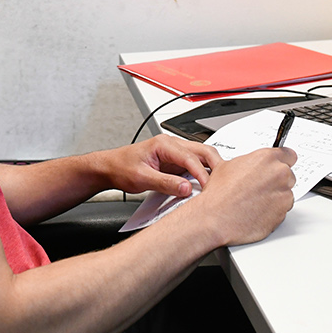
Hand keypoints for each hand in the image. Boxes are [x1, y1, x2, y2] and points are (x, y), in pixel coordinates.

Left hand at [101, 135, 221, 197]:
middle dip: (214, 166)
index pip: (190, 157)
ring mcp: (174, 153)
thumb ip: (165, 183)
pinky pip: (193, 165)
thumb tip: (186, 188)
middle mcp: (171, 145)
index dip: (201, 173)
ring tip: (217, 185)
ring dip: (210, 169)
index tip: (207, 187)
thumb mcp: (142, 178)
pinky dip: (202, 174)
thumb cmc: (121, 168)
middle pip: (202, 151)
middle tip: (222, 183)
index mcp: (163, 144)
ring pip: (200, 157)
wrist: (109, 168)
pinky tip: (205, 185)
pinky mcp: (174, 162)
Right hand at [187, 147, 296, 246]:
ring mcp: (283, 195)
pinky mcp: (283, 213)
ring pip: (286, 193)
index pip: (289, 154)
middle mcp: (279, 174)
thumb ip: (251, 162)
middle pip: (288, 174)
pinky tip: (256, 210)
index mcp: (267, 158)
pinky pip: (282, 210)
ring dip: (275, 196)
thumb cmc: (219, 194)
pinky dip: (273, 210)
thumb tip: (255, 165)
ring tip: (255, 200)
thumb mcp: (229, 165)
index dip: (281, 161)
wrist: (216, 218)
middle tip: (259, 186)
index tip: (277, 166)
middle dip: (276, 180)